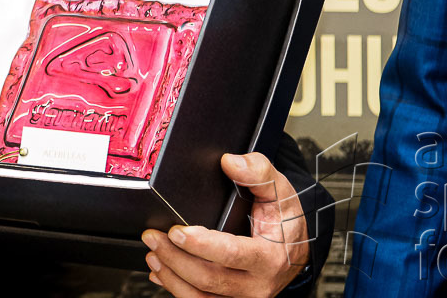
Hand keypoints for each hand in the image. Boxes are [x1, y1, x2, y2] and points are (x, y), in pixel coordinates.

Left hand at [141, 152, 309, 297]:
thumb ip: (257, 172)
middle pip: (209, 279)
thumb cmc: (284, 220)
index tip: (177, 231)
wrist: (294, 249)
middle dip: (175, 258)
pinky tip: (161, 272)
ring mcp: (243, 296)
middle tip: (152, 236)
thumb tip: (230, 162)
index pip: (231, 254)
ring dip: (171, 276)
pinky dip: (176, 288)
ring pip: (200, 297)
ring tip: (153, 252)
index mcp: (269, 257)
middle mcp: (257, 284)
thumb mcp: (279, 191)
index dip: (201, 245)